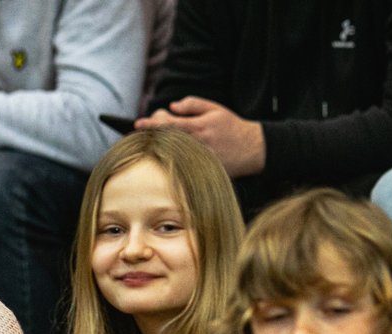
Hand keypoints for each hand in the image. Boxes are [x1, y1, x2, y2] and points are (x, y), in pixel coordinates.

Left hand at [136, 97, 264, 176]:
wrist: (253, 149)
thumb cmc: (232, 127)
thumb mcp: (214, 109)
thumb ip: (192, 104)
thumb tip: (172, 106)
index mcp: (198, 127)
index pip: (169, 124)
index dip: (151, 124)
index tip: (138, 124)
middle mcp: (197, 144)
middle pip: (166, 140)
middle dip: (153, 135)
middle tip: (144, 132)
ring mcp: (199, 160)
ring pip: (172, 155)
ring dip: (160, 149)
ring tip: (153, 144)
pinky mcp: (203, 172)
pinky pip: (183, 168)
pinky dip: (173, 162)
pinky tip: (168, 159)